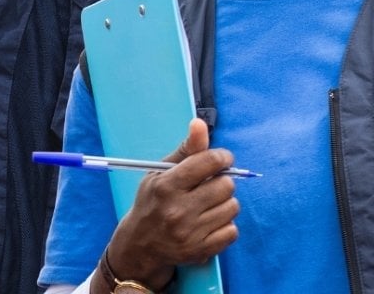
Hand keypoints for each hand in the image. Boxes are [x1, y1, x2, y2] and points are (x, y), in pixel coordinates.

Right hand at [100, 118, 239, 291]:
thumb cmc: (153, 201)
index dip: (221, 157)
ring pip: (232, 207)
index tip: (222, 159)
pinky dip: (225, 224)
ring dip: (225, 202)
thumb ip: (185, 149)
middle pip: (225, 185)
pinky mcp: (201, 251)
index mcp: (166, 185)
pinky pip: (232, 231)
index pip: (208, 162)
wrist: (141, 245)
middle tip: (211, 184)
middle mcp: (178, 210)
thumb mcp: (160, 172)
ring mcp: (190, 233)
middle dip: (222, 180)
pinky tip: (210, 221)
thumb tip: (200, 123)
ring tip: (210, 203)